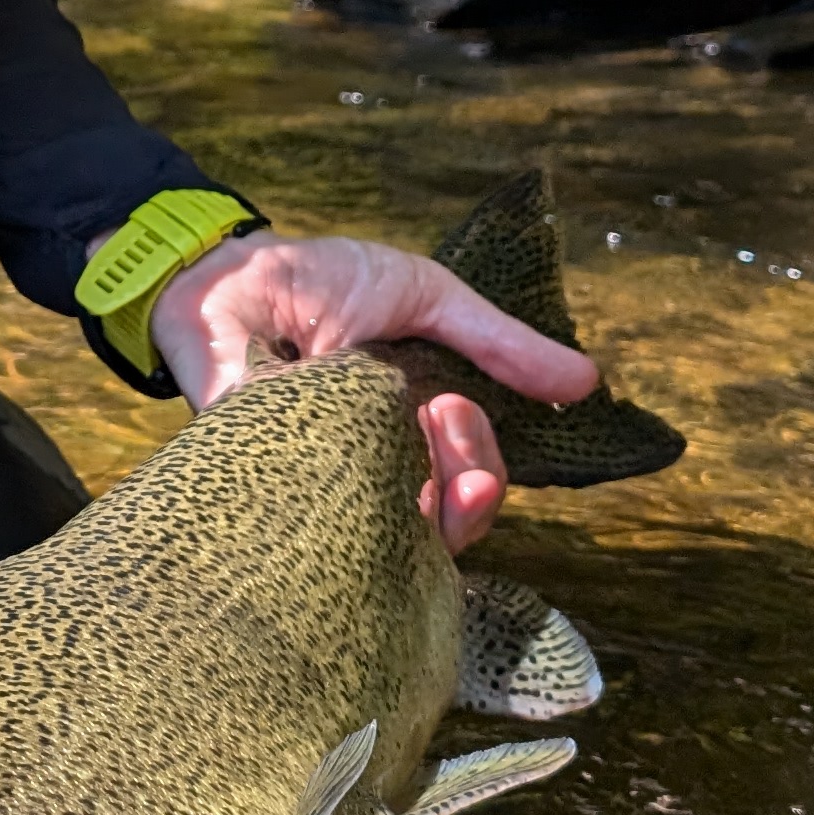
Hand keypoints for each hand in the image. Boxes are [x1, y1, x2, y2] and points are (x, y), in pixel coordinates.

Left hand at [150, 230, 598, 558]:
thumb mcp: (426, 298)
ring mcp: (318, 487)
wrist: (225, 267)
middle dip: (466, 495)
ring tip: (406, 432)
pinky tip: (341, 456)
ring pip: (389, 547)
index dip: (478, 472)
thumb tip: (587, 382)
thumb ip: (499, 342)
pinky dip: (343, 504)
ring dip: (416, 499)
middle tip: (450, 431)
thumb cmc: (320, 280)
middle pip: (438, 532)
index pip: (462, 489)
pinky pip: (316, 535)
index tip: (460, 413)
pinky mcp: (263, 491)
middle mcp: (368, 471)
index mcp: (408, 433)